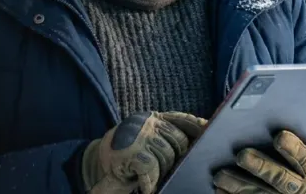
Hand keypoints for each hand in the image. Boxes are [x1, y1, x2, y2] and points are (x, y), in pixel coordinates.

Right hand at [81, 111, 207, 193]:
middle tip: (165, 171)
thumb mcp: (150, 145)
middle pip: (179, 141)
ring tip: (151, 178)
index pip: (183, 119)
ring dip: (162, 172)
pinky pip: (150, 166)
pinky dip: (149, 180)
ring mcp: (137, 135)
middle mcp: (146, 122)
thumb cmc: (126, 161)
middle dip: (177, 159)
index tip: (211, 133)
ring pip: (166, 155)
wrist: (93, 169)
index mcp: (153, 119)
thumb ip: (169, 138)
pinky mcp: (129, 151)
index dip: (198, 127)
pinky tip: (145, 185)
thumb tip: (202, 137)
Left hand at [213, 130, 305, 193]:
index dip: (293, 148)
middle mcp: (300, 188)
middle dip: (260, 166)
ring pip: (260, 193)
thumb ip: (296, 135)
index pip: (304, 159)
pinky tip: (219, 189)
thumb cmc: (301, 163)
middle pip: (280, 178)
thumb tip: (269, 112)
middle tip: (242, 155)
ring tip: (220, 174)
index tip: (279, 137)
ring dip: (239, 184)